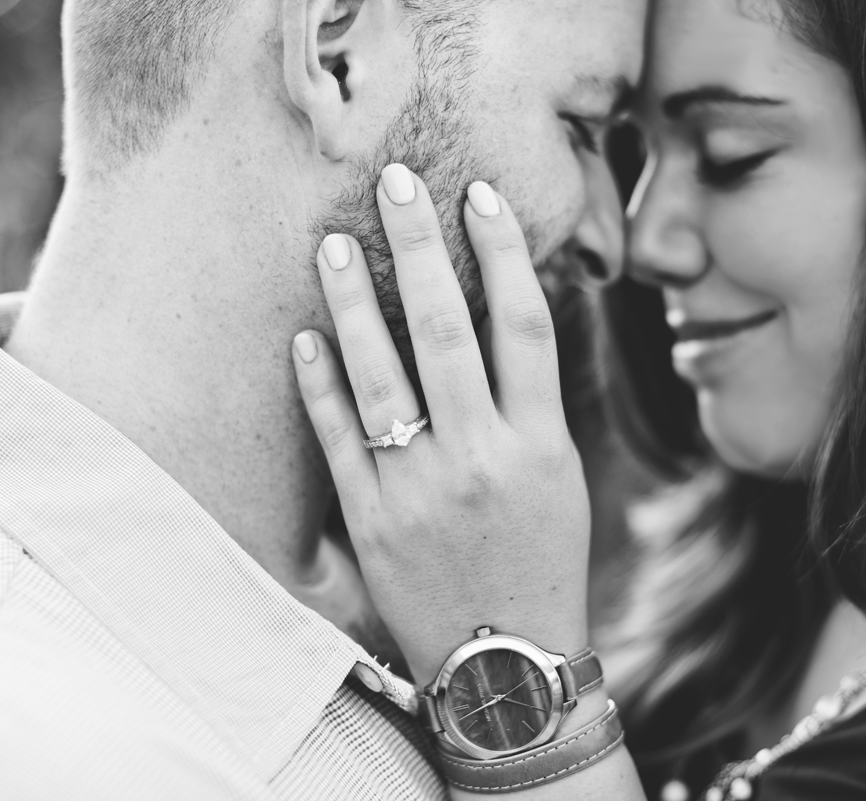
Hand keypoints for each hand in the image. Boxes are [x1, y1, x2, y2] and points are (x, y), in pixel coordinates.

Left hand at [291, 164, 591, 686]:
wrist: (507, 669)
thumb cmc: (543, 562)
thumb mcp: (561, 478)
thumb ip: (529, 402)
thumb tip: (503, 317)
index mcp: (541, 444)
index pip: (524, 325)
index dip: (503, 252)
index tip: (480, 196)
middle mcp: (482, 458)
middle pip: (449, 329)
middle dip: (422, 247)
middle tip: (397, 182)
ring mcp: (420, 490)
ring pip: (383, 374)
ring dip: (356, 302)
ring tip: (335, 242)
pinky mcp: (370, 521)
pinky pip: (339, 438)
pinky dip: (319, 385)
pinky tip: (304, 336)